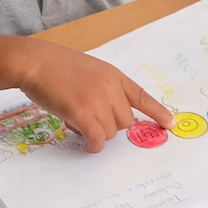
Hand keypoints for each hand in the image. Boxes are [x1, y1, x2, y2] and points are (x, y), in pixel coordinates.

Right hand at [17, 41, 172, 152]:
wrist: (37, 63)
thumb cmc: (58, 67)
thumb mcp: (92, 71)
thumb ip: (105, 89)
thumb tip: (109, 116)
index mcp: (115, 76)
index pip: (142, 96)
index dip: (158, 112)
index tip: (170, 124)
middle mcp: (112, 88)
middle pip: (126, 122)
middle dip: (111, 126)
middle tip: (91, 119)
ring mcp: (98, 100)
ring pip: (111, 132)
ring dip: (98, 133)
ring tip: (77, 120)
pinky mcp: (82, 113)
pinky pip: (97, 138)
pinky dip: (93, 144)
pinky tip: (86, 141)